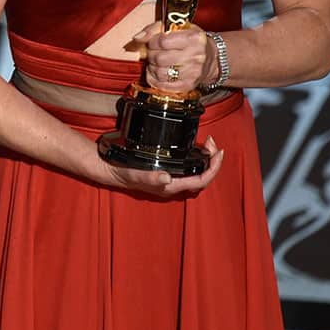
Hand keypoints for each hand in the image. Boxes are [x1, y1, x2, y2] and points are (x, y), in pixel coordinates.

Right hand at [95, 135, 223, 196]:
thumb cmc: (123, 173)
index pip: (201, 180)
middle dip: (211, 160)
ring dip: (204, 158)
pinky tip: (192, 147)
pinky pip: (187, 167)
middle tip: (211, 142)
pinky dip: (194, 156)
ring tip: (206, 142)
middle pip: (202, 175)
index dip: (213, 168)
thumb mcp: (135, 174)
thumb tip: (167, 177)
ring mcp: (171, 178)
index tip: (218, 152)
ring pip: (196, 171)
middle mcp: (173, 184)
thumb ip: (150, 177)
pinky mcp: (166, 171)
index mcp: (170, 186)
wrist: (111, 171)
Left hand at [134, 22, 213, 93]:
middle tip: (153, 53)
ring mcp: (193, 73)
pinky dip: (155, 80)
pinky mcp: (189, 85)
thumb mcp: (176, 27)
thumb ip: (154, 29)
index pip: (162, 41)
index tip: (153, 42)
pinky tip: (157, 73)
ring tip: (155, 63)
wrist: (210, 57)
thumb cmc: (191, 40)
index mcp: (194, 38)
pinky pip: (163, 86)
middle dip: (151, 55)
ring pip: (160, 73)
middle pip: (160, 58)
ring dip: (152, 68)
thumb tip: (138, 38)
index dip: (152, 42)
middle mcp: (196, 56)